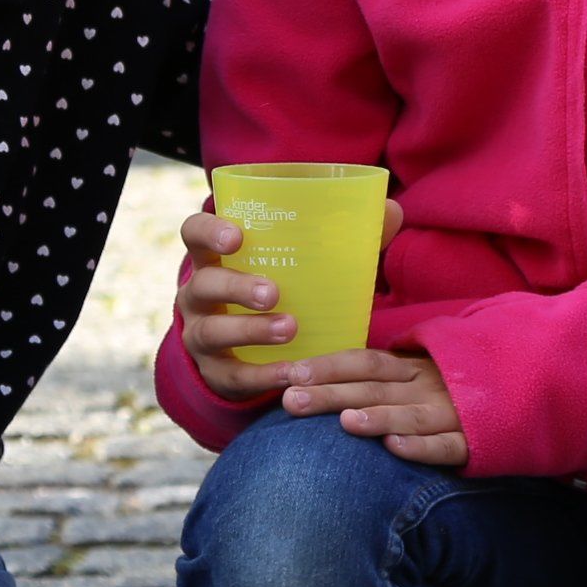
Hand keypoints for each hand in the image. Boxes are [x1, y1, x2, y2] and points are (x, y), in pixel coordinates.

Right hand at [177, 201, 404, 398]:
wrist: (254, 351)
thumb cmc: (285, 290)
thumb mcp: (303, 264)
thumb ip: (345, 237)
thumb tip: (391, 210)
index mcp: (217, 258)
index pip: (194, 233)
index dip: (208, 231)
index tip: (236, 236)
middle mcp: (200, 294)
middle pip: (204, 284)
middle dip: (236, 286)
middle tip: (274, 292)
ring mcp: (201, 335)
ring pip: (212, 332)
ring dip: (249, 330)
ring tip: (289, 328)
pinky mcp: (216, 373)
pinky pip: (232, 375)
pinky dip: (261, 375)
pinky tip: (290, 372)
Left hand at [274, 348, 463, 464]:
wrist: (529, 392)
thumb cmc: (459, 388)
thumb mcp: (423, 371)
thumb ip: (385, 374)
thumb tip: (328, 374)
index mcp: (413, 368)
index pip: (364, 362)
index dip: (329, 366)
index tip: (290, 373)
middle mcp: (428, 386)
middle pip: (374, 388)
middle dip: (333, 393)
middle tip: (292, 400)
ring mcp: (453, 412)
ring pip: (410, 415)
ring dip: (378, 418)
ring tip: (344, 423)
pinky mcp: (475, 440)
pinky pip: (447, 445)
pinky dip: (422, 446)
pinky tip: (396, 448)